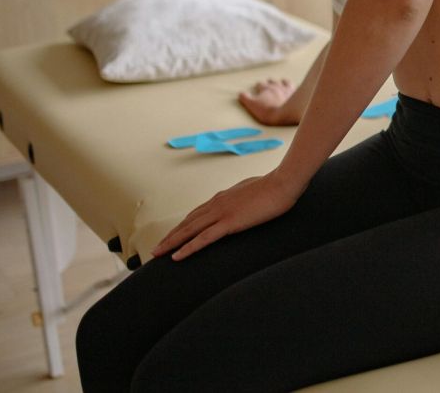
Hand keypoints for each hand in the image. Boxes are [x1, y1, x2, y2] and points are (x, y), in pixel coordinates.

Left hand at [151, 171, 301, 260]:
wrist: (284, 183)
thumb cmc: (275, 186)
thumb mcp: (255, 190)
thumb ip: (244, 197)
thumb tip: (244, 201)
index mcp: (223, 197)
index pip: (197, 213)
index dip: (183, 225)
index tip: (173, 234)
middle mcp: (217, 204)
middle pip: (187, 222)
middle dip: (170, 236)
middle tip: (156, 248)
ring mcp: (222, 213)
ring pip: (189, 230)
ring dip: (171, 242)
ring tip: (157, 253)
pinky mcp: (229, 223)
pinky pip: (203, 239)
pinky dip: (188, 248)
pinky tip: (176, 257)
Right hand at [239, 78, 300, 125]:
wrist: (286, 114)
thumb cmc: (267, 111)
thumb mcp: (252, 105)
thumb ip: (245, 98)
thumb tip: (240, 93)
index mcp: (265, 88)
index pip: (260, 84)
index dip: (258, 87)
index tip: (258, 88)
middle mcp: (276, 86)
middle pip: (272, 81)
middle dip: (270, 83)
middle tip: (269, 84)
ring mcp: (287, 89)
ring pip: (284, 81)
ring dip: (282, 82)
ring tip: (282, 82)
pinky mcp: (296, 93)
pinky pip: (295, 87)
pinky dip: (293, 87)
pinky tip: (295, 88)